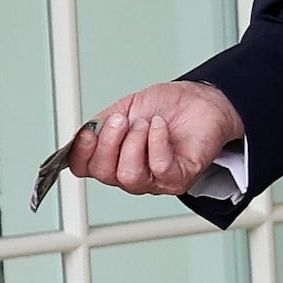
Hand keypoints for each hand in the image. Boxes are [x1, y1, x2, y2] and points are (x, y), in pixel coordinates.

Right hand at [67, 81, 245, 194]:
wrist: (201, 102)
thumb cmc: (166, 108)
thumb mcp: (126, 108)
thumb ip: (103, 123)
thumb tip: (82, 133)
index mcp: (113, 158)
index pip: (84, 167)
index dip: (81, 152)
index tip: (88, 131)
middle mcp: (131, 174)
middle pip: (105, 174)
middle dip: (110, 141)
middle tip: (123, 120)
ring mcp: (155, 180)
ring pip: (130, 175)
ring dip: (135, 142)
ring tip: (146, 123)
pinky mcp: (179, 178)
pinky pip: (160, 168)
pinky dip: (157, 142)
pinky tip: (160, 126)